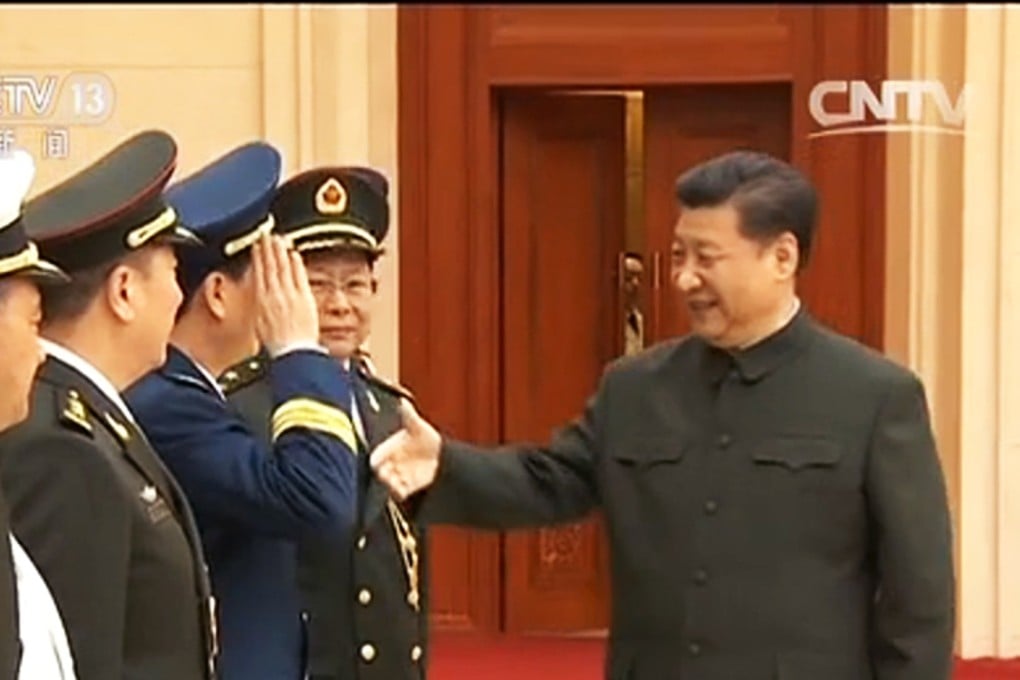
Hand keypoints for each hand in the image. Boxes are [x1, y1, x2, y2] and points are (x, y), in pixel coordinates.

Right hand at [252, 234, 318, 355]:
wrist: (292, 353)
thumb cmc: (278, 346)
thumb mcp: (261, 327)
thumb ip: (262, 310)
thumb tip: (262, 303)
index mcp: (261, 302)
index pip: (258, 274)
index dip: (257, 258)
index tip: (256, 247)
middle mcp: (273, 295)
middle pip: (269, 267)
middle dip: (267, 249)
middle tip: (266, 235)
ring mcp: (289, 294)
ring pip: (282, 267)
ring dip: (279, 251)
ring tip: (277, 238)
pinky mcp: (303, 297)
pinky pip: (298, 275)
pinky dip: (295, 263)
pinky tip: (293, 253)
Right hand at [370, 399, 442, 499]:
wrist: (441, 456)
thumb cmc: (425, 438)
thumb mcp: (417, 426)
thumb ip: (409, 415)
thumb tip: (404, 401)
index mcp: (389, 449)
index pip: (376, 457)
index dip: (377, 460)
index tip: (377, 462)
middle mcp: (391, 464)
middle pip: (380, 472)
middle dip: (383, 474)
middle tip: (386, 474)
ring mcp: (398, 476)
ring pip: (389, 484)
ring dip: (391, 484)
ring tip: (396, 483)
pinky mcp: (407, 487)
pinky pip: (400, 493)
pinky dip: (400, 492)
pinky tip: (405, 489)